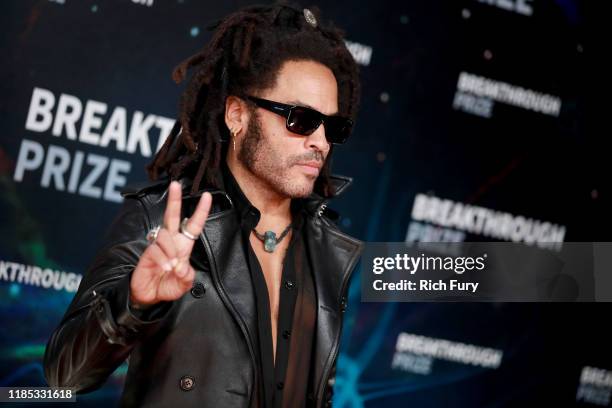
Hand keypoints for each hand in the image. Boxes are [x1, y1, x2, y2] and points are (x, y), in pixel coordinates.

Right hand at [130, 181, 211, 306]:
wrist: (150, 296)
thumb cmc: (168, 286)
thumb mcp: (184, 284)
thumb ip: (186, 276)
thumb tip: (180, 266)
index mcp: (183, 246)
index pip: (193, 225)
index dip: (200, 211)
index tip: (207, 196)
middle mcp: (171, 242)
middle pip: (172, 216)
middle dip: (174, 200)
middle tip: (176, 184)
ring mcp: (158, 246)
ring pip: (165, 235)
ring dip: (171, 251)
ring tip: (172, 266)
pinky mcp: (147, 253)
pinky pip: (155, 250)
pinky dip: (162, 260)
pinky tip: (164, 268)